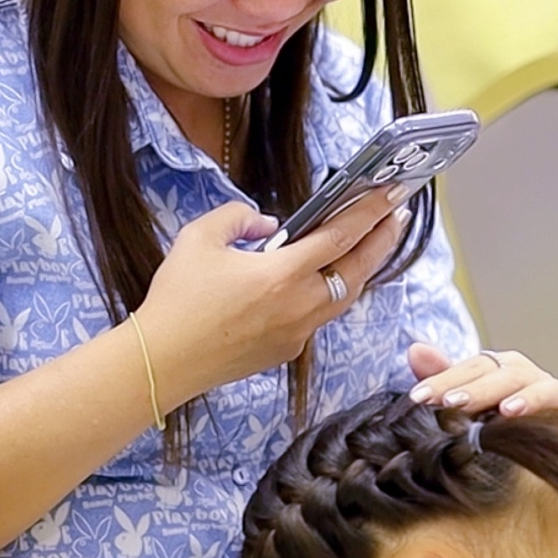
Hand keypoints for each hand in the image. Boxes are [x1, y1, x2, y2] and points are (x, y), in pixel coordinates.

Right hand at [137, 191, 408, 412]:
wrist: (162, 362)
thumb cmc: (177, 299)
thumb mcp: (199, 238)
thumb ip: (238, 218)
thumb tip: (268, 225)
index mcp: (281, 274)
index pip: (340, 237)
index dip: (370, 213)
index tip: (392, 195)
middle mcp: (298, 306)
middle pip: (356, 271)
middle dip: (381, 240)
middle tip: (396, 215)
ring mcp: (296, 333)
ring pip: (343, 298)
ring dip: (360, 269)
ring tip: (370, 246)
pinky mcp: (285, 351)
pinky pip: (318, 317)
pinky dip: (330, 294)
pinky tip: (324, 281)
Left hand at [408, 343, 557, 417]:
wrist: (538, 436)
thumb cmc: (493, 414)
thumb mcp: (464, 400)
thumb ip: (441, 377)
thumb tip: (415, 350)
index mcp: (493, 366)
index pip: (464, 369)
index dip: (441, 381)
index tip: (417, 397)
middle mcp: (519, 371)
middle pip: (496, 374)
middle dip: (473, 390)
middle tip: (449, 403)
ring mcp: (545, 387)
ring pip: (534, 385)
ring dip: (523, 397)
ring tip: (505, 410)